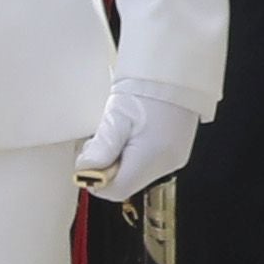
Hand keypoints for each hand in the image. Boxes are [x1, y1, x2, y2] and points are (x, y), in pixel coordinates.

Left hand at [73, 77, 196, 203]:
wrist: (177, 72)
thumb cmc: (149, 89)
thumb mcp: (116, 117)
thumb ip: (101, 149)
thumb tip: (85, 171)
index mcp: (151, 157)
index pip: (116, 191)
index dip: (96, 180)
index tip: (89, 160)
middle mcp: (167, 164)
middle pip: (126, 183)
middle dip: (108, 168)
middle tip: (104, 140)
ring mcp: (175, 159)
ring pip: (136, 174)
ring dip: (121, 160)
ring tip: (120, 132)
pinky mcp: (177, 152)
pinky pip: (148, 164)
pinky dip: (135, 154)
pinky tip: (134, 134)